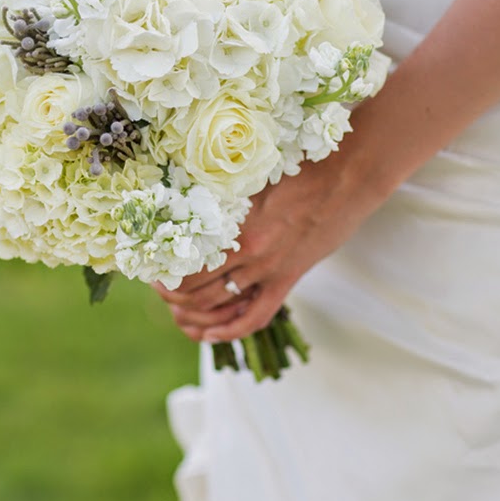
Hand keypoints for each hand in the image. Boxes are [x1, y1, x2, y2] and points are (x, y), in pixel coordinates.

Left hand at [154, 145, 377, 342]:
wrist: (347, 176)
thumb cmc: (299, 166)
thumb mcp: (251, 176)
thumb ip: (223, 193)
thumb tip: (189, 197)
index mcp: (235, 226)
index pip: (186, 264)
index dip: (163, 271)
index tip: (152, 265)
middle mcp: (249, 254)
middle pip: (196, 291)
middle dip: (172, 295)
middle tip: (159, 288)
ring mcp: (269, 270)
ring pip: (219, 307)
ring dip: (194, 314)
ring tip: (177, 312)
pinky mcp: (288, 279)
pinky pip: (256, 316)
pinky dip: (230, 330)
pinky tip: (212, 335)